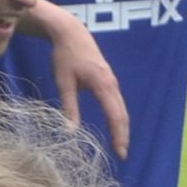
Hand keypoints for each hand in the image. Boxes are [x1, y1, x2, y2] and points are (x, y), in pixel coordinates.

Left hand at [32, 11, 131, 155]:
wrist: (71, 32)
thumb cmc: (65, 56)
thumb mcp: (63, 82)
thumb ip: (69, 107)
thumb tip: (70, 132)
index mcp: (103, 85)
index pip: (115, 116)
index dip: (118, 135)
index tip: (120, 153)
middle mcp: (112, 84)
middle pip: (123, 114)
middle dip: (123, 135)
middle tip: (122, 154)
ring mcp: (112, 81)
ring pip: (121, 108)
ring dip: (122, 127)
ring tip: (120, 144)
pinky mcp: (108, 79)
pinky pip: (117, 102)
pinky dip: (118, 116)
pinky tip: (114, 125)